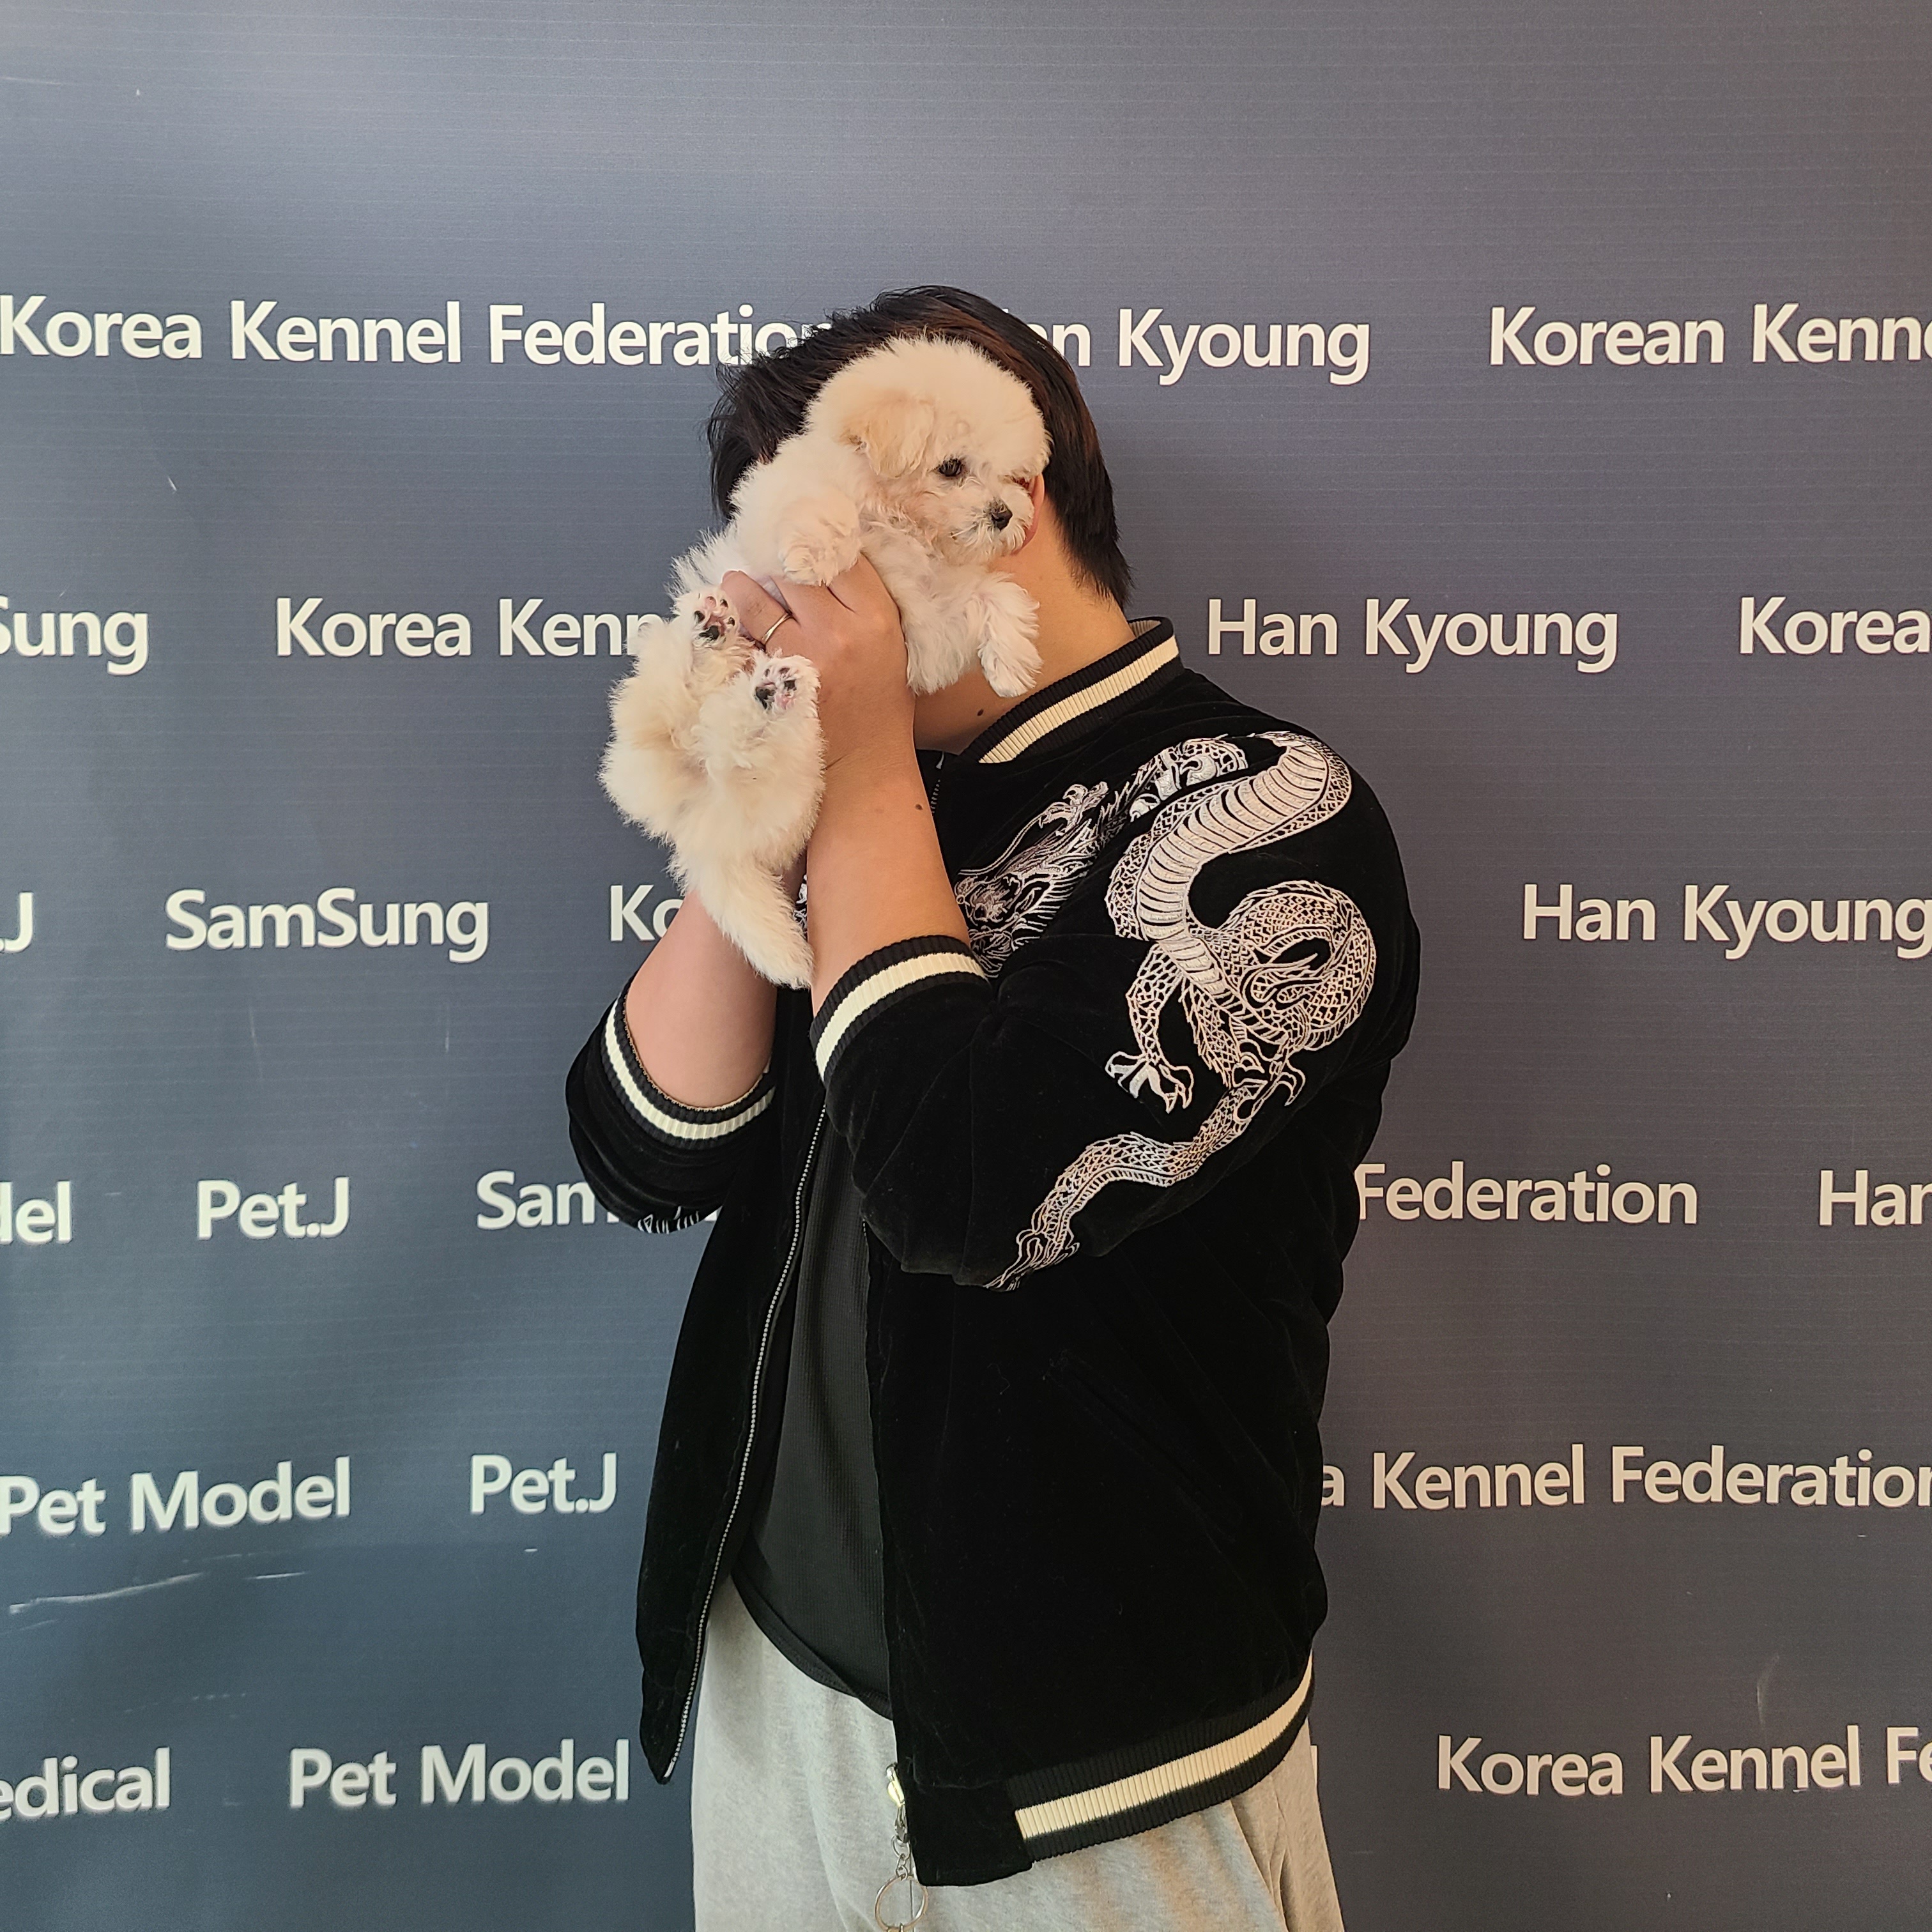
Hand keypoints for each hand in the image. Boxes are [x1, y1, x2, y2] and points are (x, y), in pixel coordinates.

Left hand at [720, 562, 914, 772]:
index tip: (802, 539)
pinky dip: (736, 624)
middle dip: (776, 561)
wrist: (865, 761)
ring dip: (743, 587)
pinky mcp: (772, 678)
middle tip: (766, 561)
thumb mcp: (889, 642)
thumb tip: (819, 552)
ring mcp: (802, 654)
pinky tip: (736, 623)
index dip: (816, 541)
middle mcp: (840, 631)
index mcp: (877, 617)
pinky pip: (743, 635)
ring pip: (756, 596)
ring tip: (739, 587)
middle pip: (793, 568)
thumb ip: (860, 599)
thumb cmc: (878, 700)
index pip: (839, 555)